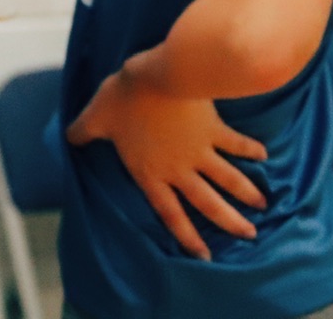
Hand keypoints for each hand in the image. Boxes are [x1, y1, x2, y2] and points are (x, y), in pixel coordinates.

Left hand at [67, 66, 267, 259]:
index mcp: (151, 172)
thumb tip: (68, 138)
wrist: (160, 77)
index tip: (205, 255)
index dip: (186, 234)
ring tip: (263, 206)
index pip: (169, 212)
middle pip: (207, 203)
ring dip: (246, 192)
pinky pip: (236, 144)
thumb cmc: (124, 98)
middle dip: (228, 222)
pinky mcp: (215, 130)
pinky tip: (264, 156)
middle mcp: (179, 169)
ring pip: (229, 180)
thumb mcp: (96, 116)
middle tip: (248, 235)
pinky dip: (251, 150)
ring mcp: (201, 151)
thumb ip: (83, 131)